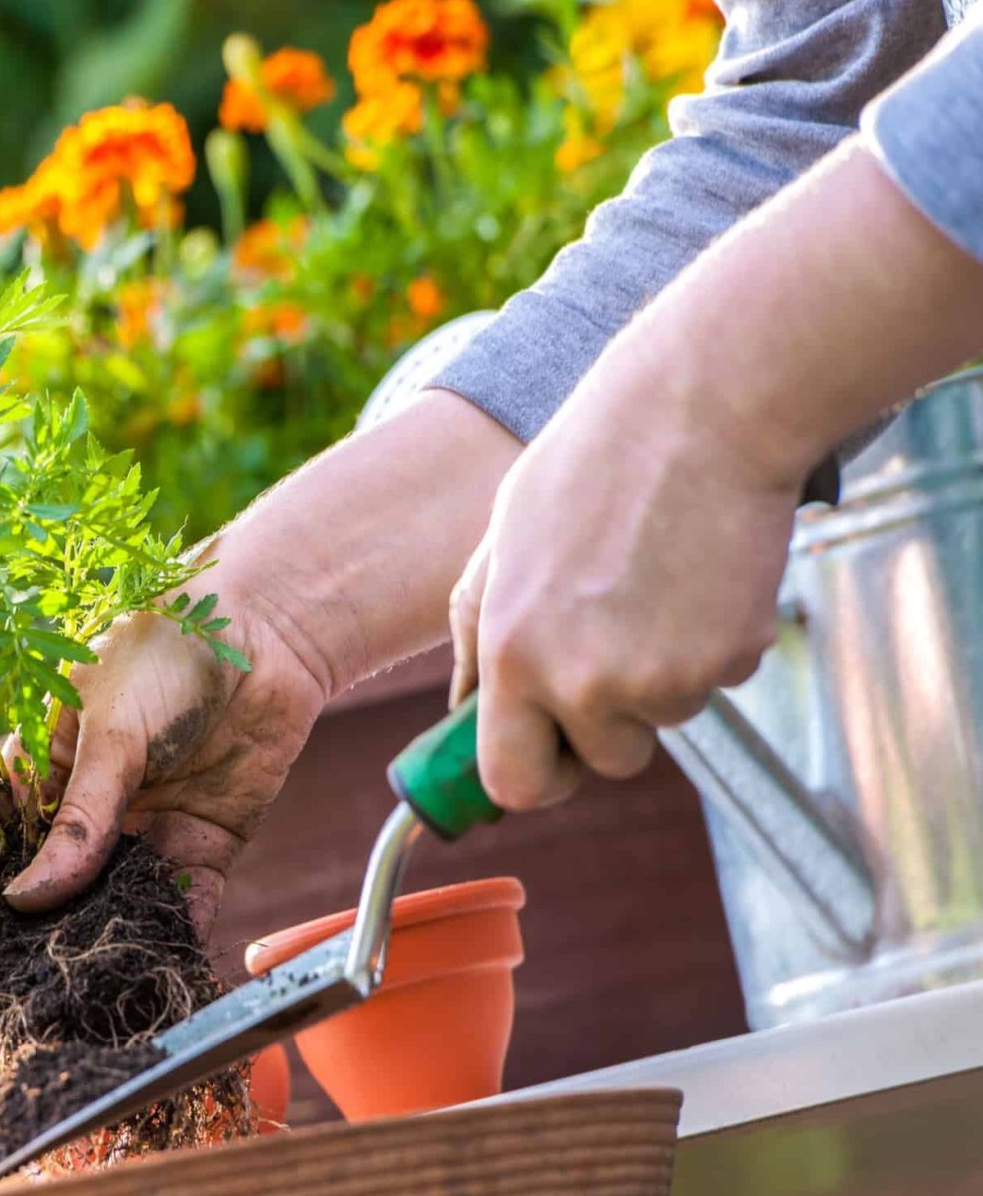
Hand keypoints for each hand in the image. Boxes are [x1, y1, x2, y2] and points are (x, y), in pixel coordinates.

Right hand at [0, 389, 521, 992]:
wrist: (267, 630)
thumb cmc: (165, 652)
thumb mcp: (108, 730)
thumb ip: (79, 818)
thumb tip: (25, 900)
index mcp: (42, 774)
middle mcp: (87, 814)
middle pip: (48, 900)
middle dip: (30, 958)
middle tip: (17, 1019)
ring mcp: (143, 834)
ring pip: (111, 912)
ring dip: (99, 960)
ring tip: (83, 1019)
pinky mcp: (203, 848)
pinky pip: (183, 909)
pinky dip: (174, 946)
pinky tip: (159, 987)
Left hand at [454, 143, 982, 809]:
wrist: (700, 411)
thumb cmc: (589, 470)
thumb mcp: (499, 551)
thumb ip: (478, 643)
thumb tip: (465, 716)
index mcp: (513, 657)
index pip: (513, 784)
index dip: (535, 777)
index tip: (550, 759)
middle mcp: (583, 682)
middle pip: (603, 762)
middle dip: (609, 725)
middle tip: (615, 640)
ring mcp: (664, 678)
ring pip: (664, 719)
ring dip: (662, 673)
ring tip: (653, 583)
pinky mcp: (731, 658)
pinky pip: (717, 681)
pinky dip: (712, 644)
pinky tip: (698, 575)